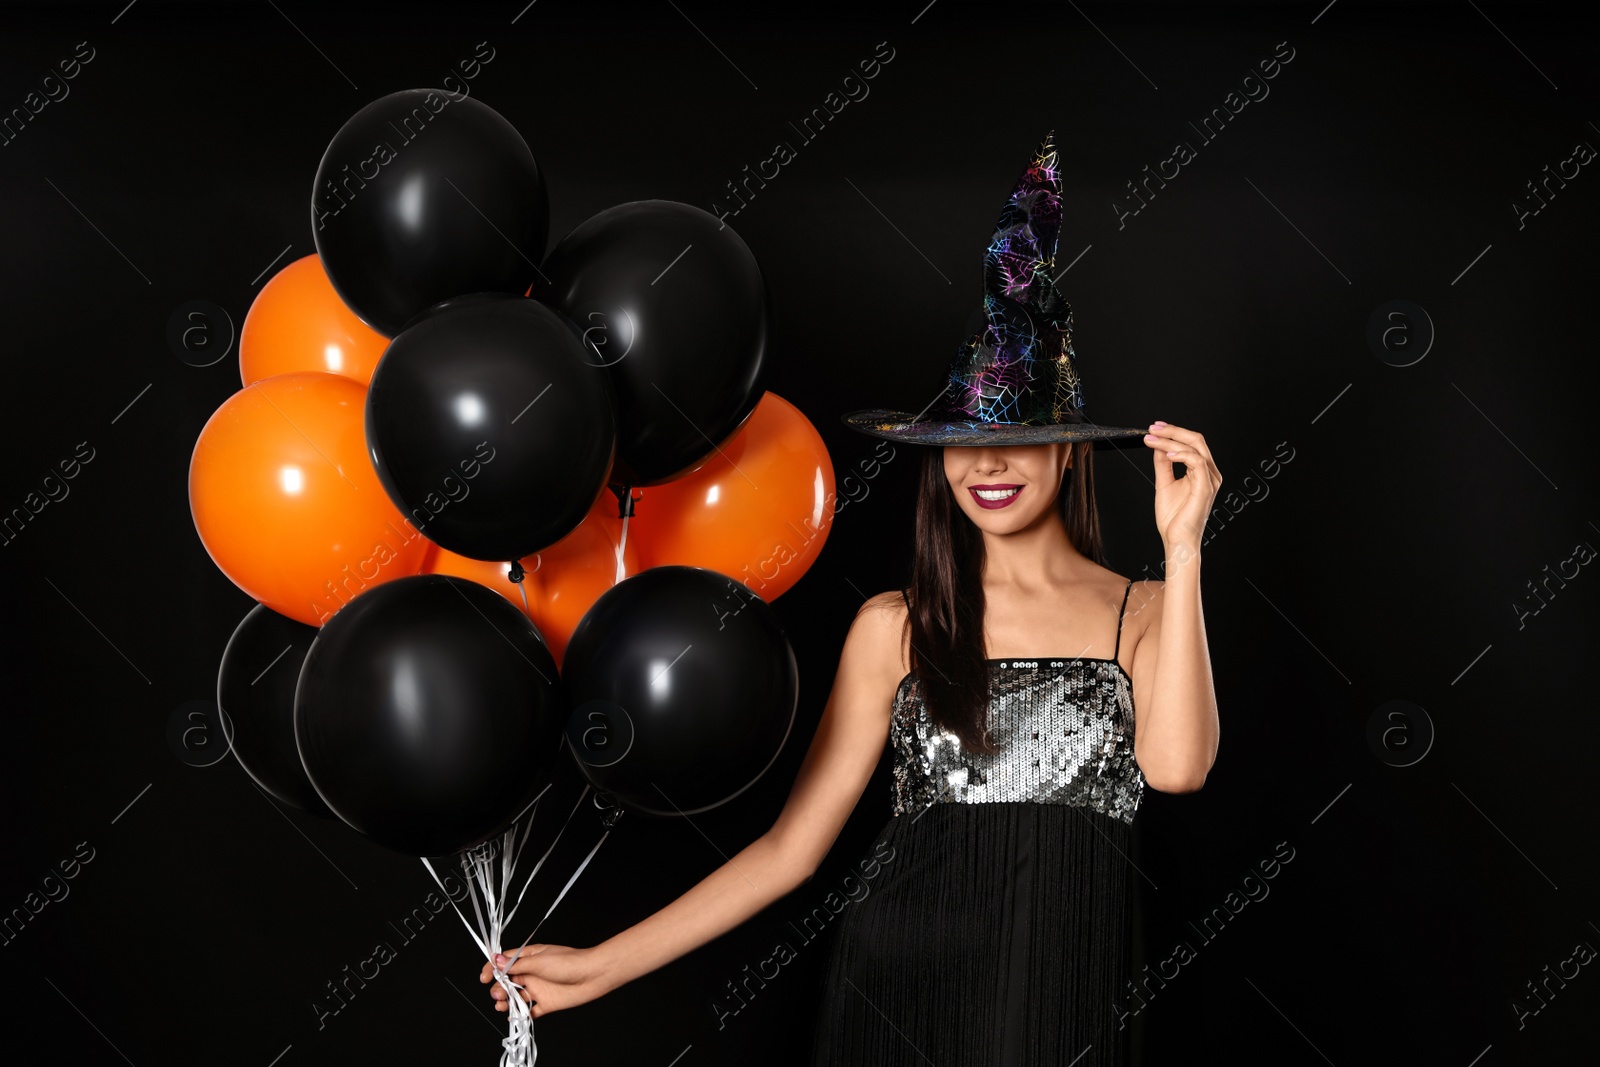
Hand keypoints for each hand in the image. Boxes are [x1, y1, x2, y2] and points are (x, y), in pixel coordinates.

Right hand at [478, 944, 611, 1018]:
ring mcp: (538, 988)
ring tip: (502, 1005)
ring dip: (506, 1001)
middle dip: (498, 988)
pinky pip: (529, 1010)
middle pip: (507, 981)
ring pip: (515, 997)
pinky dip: (521, 1014)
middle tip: (498, 995)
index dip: (491, 969)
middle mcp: (532, 973)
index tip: (483, 978)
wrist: (592, 976)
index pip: (504, 962)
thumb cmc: (569, 962)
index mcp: (529, 958)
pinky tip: (515, 1016)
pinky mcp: (546, 1003)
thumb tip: (495, 960)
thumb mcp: (539, 961)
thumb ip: (516, 965)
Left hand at [1142, 422, 1220, 559]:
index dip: (1174, 432)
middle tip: (1153, 428)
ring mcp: (1210, 479)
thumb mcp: (1164, 483)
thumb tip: (1159, 445)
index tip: (1154, 428)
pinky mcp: (1206, 487)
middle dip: (1173, 431)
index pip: (1191, 443)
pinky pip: (1197, 462)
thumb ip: (1163, 464)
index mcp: (1201, 471)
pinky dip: (1181, 454)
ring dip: (1171, 441)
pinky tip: (1167, 453)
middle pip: (1196, 440)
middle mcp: (1210, 473)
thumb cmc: (1173, 518)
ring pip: (1195, 448)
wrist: (1177, 540)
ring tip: (1153, 439)